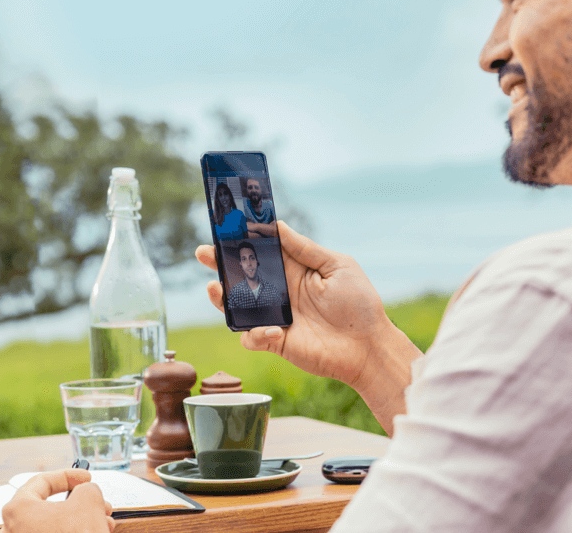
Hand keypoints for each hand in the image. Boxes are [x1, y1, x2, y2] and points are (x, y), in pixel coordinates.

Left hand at [0, 469, 114, 532]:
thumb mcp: (88, 502)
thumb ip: (87, 489)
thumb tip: (86, 493)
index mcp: (17, 509)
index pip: (41, 482)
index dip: (68, 476)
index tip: (85, 479)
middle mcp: (12, 530)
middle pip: (48, 508)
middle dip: (79, 504)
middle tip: (98, 503)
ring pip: (53, 528)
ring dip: (80, 522)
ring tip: (103, 523)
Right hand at [196, 220, 413, 391]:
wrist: (368, 346)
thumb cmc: (359, 303)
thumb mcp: (337, 265)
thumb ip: (305, 248)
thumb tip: (277, 225)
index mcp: (293, 270)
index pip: (261, 252)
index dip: (241, 241)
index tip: (224, 230)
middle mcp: (279, 292)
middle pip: (241, 276)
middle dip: (219, 264)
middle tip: (204, 254)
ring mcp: (274, 317)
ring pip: (237, 307)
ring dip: (222, 298)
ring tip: (214, 288)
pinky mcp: (275, 342)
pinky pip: (251, 338)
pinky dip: (255, 334)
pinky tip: (272, 331)